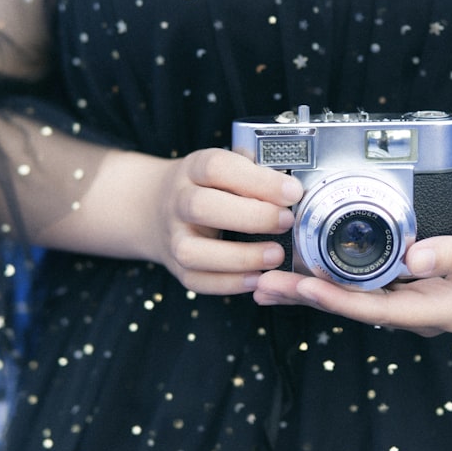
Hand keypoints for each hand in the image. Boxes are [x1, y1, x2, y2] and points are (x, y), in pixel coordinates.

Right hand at [151, 148, 302, 294]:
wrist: (157, 207)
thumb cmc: (207, 186)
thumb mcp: (226, 167)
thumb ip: (255, 171)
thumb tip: (293, 186)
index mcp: (193, 169)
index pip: (218, 168)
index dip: (257, 180)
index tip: (293, 192)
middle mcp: (177, 202)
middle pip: (202, 207)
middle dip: (251, 217)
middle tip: (287, 221)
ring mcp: (173, 237)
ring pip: (193, 251)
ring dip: (240, 256)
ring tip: (277, 255)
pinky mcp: (177, 268)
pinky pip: (198, 281)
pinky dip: (230, 283)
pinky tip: (259, 278)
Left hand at [253, 204, 451, 336]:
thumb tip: (414, 260)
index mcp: (442, 310)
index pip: (382, 310)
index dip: (342, 299)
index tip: (306, 285)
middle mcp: (421, 311)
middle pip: (357, 307)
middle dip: (310, 296)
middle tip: (265, 286)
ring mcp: (413, 298)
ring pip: (354, 297)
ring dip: (311, 288)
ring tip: (266, 281)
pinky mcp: (407, 281)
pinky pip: (363, 281)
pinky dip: (331, 273)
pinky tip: (301, 266)